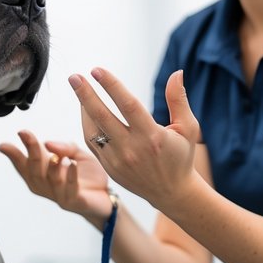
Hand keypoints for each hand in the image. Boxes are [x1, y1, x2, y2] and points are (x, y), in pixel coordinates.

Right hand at [0, 130, 113, 221]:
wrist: (106, 198)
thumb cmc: (88, 176)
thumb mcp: (77, 154)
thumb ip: (65, 147)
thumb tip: (48, 143)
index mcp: (43, 173)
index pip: (23, 164)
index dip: (12, 155)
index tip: (2, 145)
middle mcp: (46, 186)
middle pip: (33, 170)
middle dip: (30, 151)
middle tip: (25, 135)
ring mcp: (59, 195)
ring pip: (48, 181)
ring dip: (51, 167)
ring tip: (56, 155)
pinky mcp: (74, 202)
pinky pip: (70, 190)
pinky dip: (69, 176)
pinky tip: (71, 164)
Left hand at [68, 67, 201, 210]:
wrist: (171, 193)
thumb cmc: (181, 156)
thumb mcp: (188, 128)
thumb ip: (178, 100)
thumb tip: (176, 72)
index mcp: (152, 137)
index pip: (128, 105)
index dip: (111, 86)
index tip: (97, 70)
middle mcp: (132, 149)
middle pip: (103, 117)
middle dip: (86, 95)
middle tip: (74, 76)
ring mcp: (117, 160)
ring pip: (93, 130)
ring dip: (83, 108)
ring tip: (79, 87)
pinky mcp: (109, 167)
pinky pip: (92, 143)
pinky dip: (86, 125)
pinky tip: (85, 109)